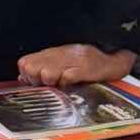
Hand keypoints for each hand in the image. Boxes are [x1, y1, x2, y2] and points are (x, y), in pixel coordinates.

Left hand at [18, 44, 136, 88]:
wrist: (115, 57)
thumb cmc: (89, 63)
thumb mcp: (63, 63)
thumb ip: (43, 68)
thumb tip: (23, 78)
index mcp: (52, 53)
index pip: (24, 63)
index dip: (27, 76)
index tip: (37, 82)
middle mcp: (59, 54)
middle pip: (31, 69)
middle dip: (37, 81)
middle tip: (49, 84)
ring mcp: (72, 60)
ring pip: (46, 74)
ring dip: (52, 83)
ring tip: (61, 85)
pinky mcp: (86, 67)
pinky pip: (67, 78)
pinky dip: (68, 84)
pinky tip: (73, 85)